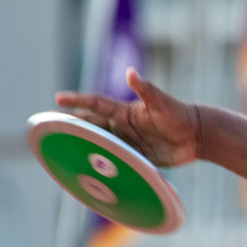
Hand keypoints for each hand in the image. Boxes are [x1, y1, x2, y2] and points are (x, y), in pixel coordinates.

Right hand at [55, 68, 200, 167]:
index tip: (57, 99)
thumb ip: (146, 90)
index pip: (95, 104)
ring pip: (100, 145)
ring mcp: (128, 142)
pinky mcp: (136, 158)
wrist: (197, 136)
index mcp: (124, 112)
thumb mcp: (161, 102)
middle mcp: (122, 126)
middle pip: (91, 126)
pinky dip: (103, 167)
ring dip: (84, 148)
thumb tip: (131, 72)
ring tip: (62, 152)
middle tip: (49, 127)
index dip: (77, 101)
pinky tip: (90, 173)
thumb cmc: (179, 115)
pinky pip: (116, 163)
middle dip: (71, 125)